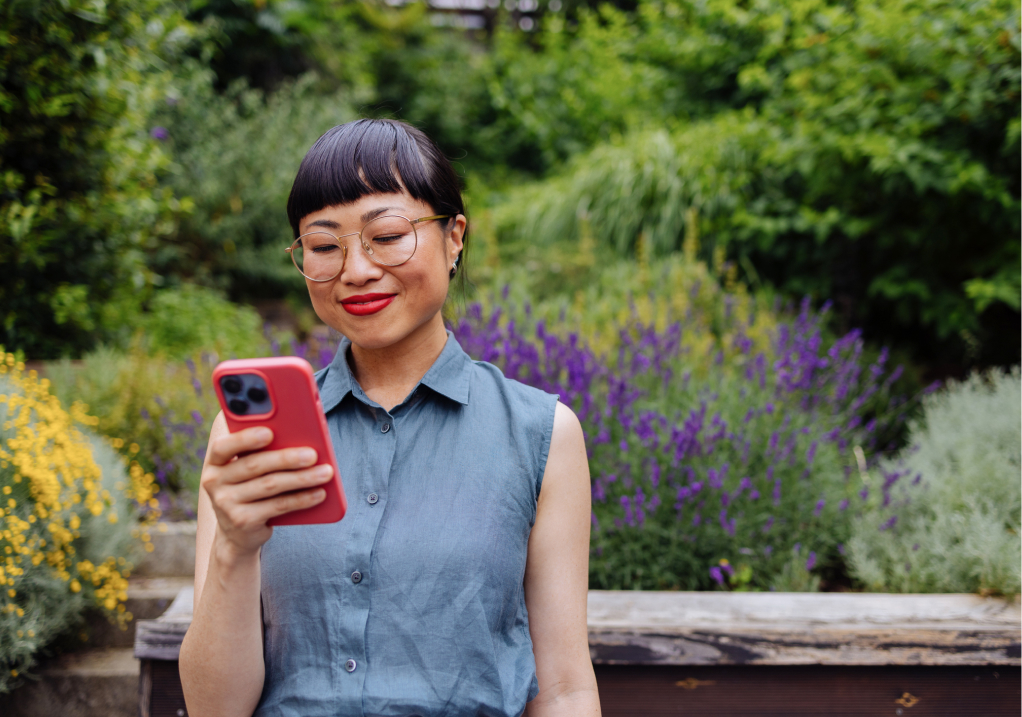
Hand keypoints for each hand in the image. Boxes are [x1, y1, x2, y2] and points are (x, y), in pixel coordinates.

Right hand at [200, 425, 331, 557]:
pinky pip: (278, 506)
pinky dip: (302, 499)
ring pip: (270, 485)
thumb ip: (261, 452)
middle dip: (287, 458)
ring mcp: (226, 503)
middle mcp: (214, 481)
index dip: (245, 438)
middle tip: (313, 454)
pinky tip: (320, 493)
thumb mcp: (247, 470)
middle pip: (254, 465)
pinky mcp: (242, 521)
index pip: (223, 447)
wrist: (238, 532)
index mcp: (215, 461)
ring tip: (326, 472)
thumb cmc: (250, 487)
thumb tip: (300, 438)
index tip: (269, 432)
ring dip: (301, 478)